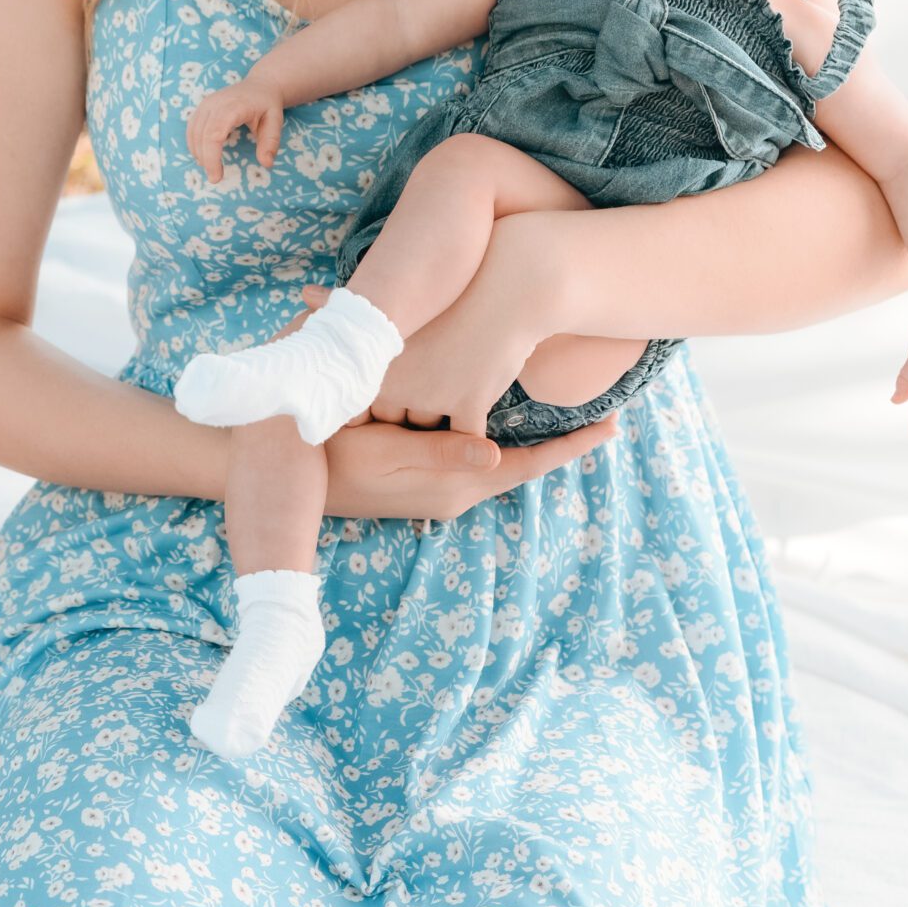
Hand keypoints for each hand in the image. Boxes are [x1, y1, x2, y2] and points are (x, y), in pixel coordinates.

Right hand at [187, 78, 285, 183]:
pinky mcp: (201, 106)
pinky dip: (194, 144)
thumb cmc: (267, 105)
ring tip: (212, 167)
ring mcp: (206, 103)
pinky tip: (204, 155)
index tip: (216, 177)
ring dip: (199, 153)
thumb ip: (271, 143)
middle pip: (202, 136)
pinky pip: (192, 128)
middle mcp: (215, 103)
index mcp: (234, 106)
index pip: (214, 134)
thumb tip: (266, 164)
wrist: (260, 85)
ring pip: (193, 133)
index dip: (211, 157)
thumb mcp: (275, 122)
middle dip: (206, 160)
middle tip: (216, 178)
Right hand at [245, 302, 614, 513]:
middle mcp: (455, 491)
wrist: (294, 479)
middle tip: (602, 416)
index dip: (571, 448)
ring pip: (498, 459)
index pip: (527, 466)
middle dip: (560, 443)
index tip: (613, 428)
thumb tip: (494, 458)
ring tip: (564, 415)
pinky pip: (471, 455)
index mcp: (455, 484)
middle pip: (522, 464)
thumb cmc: (337, 457)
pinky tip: (496, 416)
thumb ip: (442, 456)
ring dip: (531, 441)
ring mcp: (439, 487)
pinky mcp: (421, 477)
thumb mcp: (388, 454)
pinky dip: (494, 436)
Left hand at [302, 277, 539, 435]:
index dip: (361, 407)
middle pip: (390, 420)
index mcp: (372, 357)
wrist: (505, 284)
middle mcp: (396, 380)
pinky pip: (462, 439)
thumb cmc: (445, 291)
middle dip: (398, 416)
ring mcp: (433, 394)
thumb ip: (343, 304)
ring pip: (424, 427)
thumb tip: (303, 292)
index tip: (366, 399)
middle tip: (413, 395)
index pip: (352, 409)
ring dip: (432, 422)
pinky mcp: (469, 402)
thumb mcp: (390, 297)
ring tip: (443, 396)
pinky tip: (468, 425)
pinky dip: (465, 439)